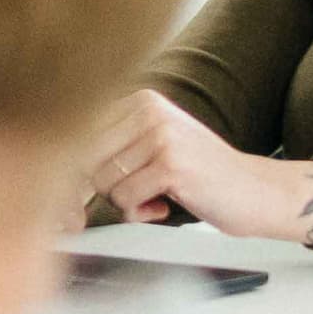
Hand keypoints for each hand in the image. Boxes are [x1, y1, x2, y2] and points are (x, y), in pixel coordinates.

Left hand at [83, 89, 312, 244]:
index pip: (79, 131)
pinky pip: (126, 199)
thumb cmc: (202, 176)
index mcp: (139, 100)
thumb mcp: (155, 145)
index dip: (81, 167)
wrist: (260, 193)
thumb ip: (111, 145)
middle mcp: (148, 110)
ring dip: (125, 201)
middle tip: (135, 194)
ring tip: (156, 196)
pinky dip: (140, 213)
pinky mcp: (171, 165)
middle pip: (84, 156)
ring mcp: (161, 135)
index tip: (104, 184)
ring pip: (103, 180)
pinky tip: (167, 205)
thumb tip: (52, 161)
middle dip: (101, 186)